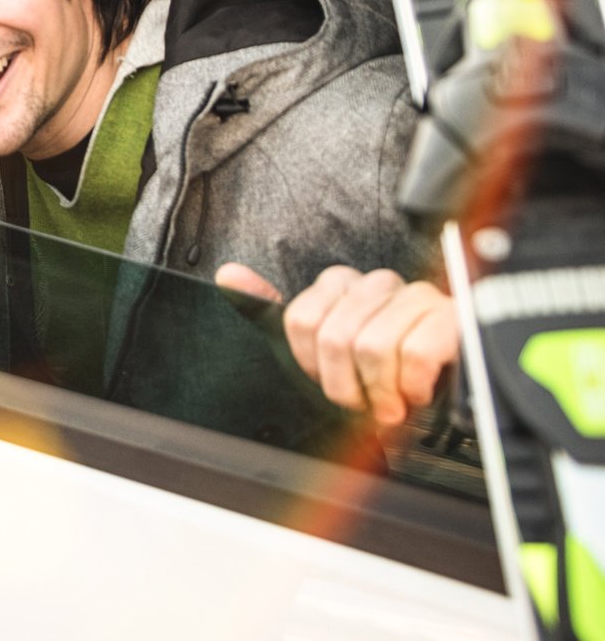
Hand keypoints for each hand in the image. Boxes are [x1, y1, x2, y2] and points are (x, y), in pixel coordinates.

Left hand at [216, 262, 458, 425]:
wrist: (448, 394)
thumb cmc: (379, 374)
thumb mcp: (318, 349)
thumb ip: (269, 310)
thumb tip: (228, 275)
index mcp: (342, 285)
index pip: (300, 320)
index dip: (312, 366)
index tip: (333, 382)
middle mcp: (379, 284)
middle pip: (334, 337)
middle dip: (347, 386)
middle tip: (366, 404)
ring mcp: (418, 297)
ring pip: (372, 346)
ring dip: (381, 391)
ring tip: (392, 403)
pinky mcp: (453, 319)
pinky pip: (415, 354)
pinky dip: (410, 387)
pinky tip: (417, 392)